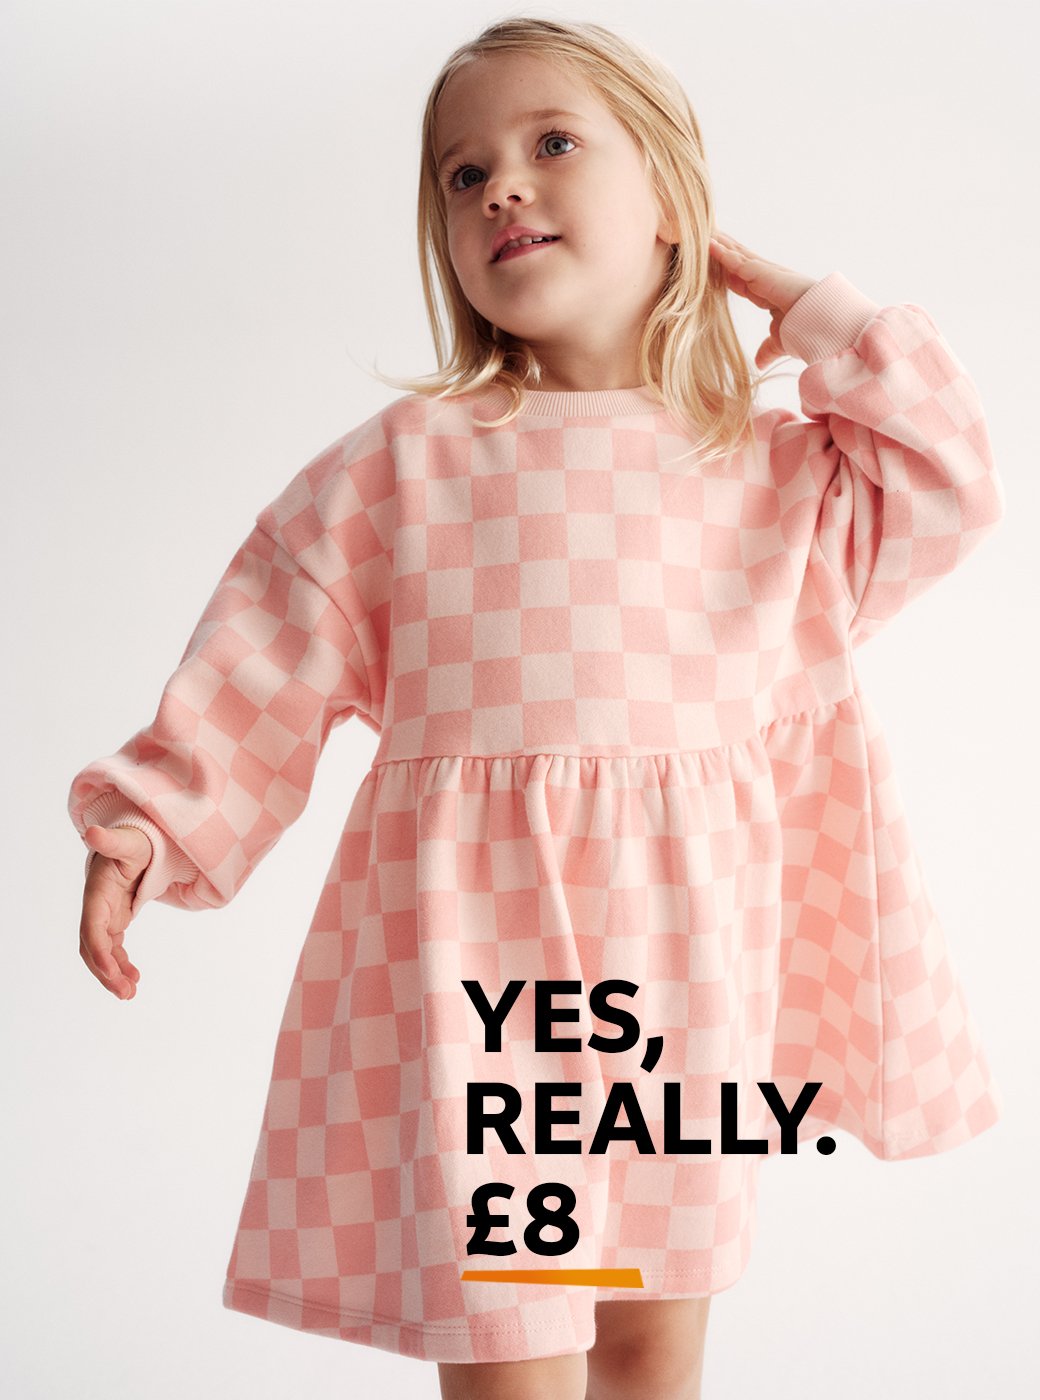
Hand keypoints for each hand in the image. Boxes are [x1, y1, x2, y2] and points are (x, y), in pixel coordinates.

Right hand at [79, 824, 152, 999]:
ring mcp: (103, 917)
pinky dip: (120, 964)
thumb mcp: (128, 841)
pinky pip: (112, 949)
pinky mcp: (114, 921)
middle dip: (105, 972)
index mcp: (97, 893)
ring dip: (112, 974)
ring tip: (130, 992)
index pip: (92, 929)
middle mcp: (95, 909)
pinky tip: (133, 978)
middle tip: (126, 993)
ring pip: (101, 953)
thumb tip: (93, 832)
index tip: (112, 972)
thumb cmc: (133, 841)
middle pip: (93, 948)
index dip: (100, 952)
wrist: (135, 843)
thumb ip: (112, 840)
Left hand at [709, 231, 817, 369]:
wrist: (821, 325)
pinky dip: (721, 253)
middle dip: (723, 250)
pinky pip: (735, 261)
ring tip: (701, 232)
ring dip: (719, 245)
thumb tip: (760, 363)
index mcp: (769, 292)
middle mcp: (766, 278)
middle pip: (738, 261)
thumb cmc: (807, 330)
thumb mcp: (779, 341)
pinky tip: (707, 244)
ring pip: (736, 255)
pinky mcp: (761, 272)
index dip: (727, 272)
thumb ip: (767, 348)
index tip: (713, 267)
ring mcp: (764, 273)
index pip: (742, 280)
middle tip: (704, 237)